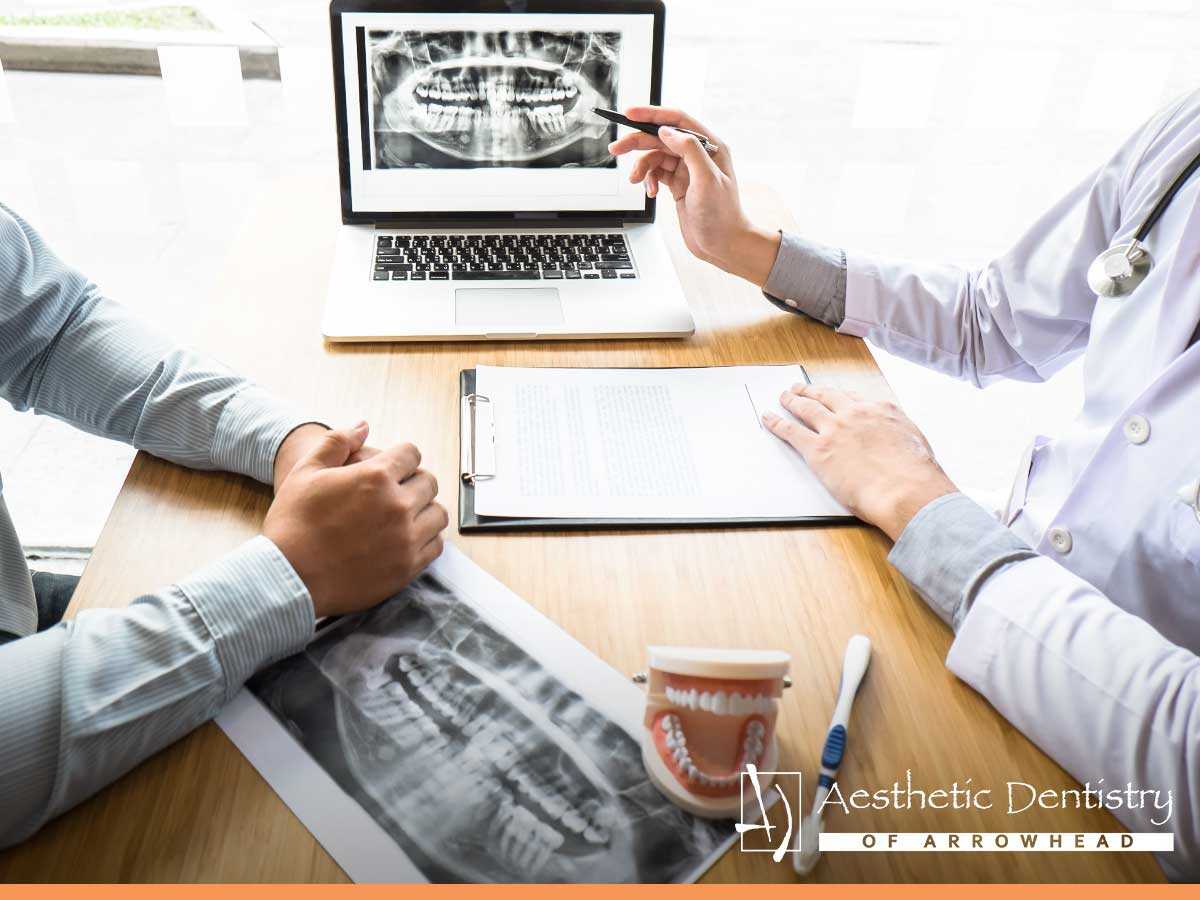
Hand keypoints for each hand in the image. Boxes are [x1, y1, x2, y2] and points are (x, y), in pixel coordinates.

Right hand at [263, 421, 448, 617]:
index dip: (401, 457)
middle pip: (429, 482)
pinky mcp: (407, 567)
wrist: (288, 577)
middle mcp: (397, 505)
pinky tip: (407, 538)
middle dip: (414, 482)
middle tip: (397, 491)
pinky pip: (435, 545)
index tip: (393, 467)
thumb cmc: (293, 523)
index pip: (411, 453)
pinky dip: (426, 539)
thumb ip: (337, 442)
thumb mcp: (306, 471)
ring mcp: (406, 538)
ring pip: (437, 514)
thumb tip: (363, 425)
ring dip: (424, 510)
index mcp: (376, 476)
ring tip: (405, 515)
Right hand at [608, 106, 780, 284]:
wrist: (723, 245)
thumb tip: (666, 131)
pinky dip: (649, 180)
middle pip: (661, 138)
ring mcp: (687, 170)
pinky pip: (656, 173)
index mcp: (710, 146)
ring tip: (636, 181)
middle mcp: (698, 155)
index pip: (677, 121)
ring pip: (655, 157)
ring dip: (642, 167)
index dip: (652, 115)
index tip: (630, 114)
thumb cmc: (722, 215)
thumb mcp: (706, 179)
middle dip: (638, 142)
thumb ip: (688, 150)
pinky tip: (650, 192)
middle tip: (617, 149)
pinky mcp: (678, 184)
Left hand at [762, 384, 957, 540]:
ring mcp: (834, 429)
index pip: (853, 397)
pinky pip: (791, 431)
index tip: (832, 395)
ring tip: (784, 397)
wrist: (904, 490)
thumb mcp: (915, 444)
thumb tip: (897, 444)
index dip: (838, 396)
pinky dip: (776, 423)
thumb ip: (900, 437)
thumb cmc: (916, 475)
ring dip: (792, 400)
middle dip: (812, 391)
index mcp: (881, 410)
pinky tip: (768, 418)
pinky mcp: (818, 450)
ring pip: (807, 408)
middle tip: (800, 388)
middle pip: (827, 396)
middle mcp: (855, 413)